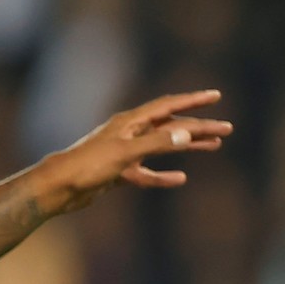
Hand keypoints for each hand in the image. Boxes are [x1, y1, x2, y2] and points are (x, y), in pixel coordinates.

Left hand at [37, 89, 233, 214]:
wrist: (58, 187)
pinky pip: (146, 172)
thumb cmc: (87, 166)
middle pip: (169, 126)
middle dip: (198, 126)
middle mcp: (127, 133)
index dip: (193, 100)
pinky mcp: (117, 172)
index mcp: (129, 122)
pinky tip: (180, 179)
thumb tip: (188, 132)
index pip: (167, 106)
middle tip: (226, 129)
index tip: (216, 96)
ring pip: (161, 146)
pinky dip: (163, 175)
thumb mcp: (126, 153)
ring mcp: (122, 152)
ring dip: (186, 145)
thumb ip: (157, 143)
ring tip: (213, 146)